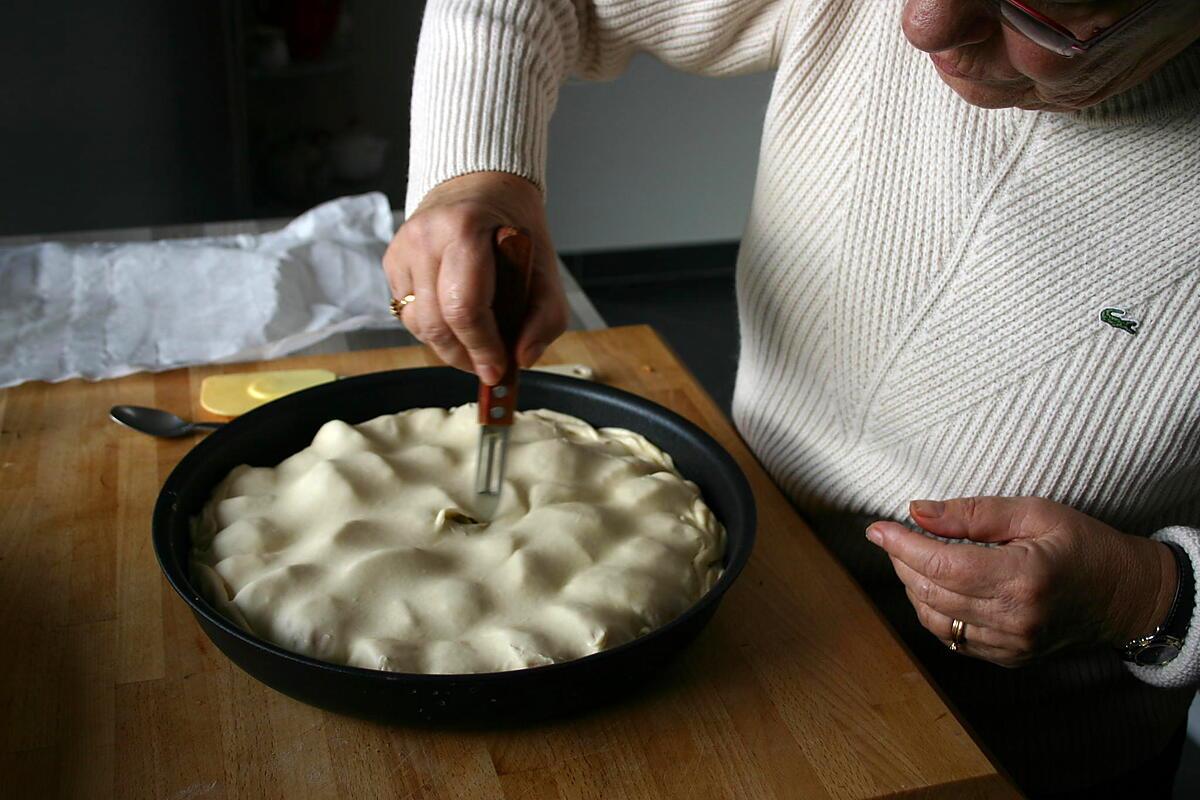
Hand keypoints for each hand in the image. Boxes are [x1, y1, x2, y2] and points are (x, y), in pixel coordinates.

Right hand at [384, 171, 567, 383]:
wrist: (480, 186)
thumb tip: (522, 359)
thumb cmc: (513, 230)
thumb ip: (545, 317)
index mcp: (464, 230)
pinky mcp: (391, 261)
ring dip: (448, 346)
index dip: (481, 348)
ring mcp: (401, 249)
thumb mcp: (545, 269)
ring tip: (476, 343)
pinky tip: (456, 319)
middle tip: (488, 367)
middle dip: (464, 356)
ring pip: (418, 325)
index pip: (464, 308)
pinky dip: (434, 327)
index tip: (497, 371)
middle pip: (436, 324)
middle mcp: (424, 237)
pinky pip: (407, 313)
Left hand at [866, 497, 1176, 667]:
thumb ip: (973, 512)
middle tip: (893, 536)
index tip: (878, 528)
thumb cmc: (1082, 544)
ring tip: (911, 557)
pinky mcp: (1008, 657)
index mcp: (1024, 577)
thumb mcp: (1034, 512)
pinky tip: (933, 586)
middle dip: (902, 561)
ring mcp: (1012, 644)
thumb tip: (917, 510)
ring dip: (912, 587)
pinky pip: (952, 638)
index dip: (903, 546)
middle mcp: (1016, 618)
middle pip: (932, 592)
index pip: (943, 566)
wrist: (1124, 596)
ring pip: (935, 619)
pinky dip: (932, 610)